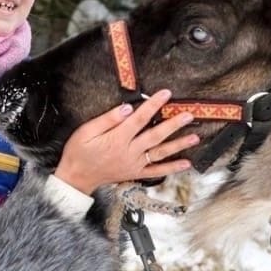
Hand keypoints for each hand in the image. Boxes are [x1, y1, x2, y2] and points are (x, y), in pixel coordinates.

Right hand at [53, 89, 197, 195]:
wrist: (76, 177)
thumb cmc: (79, 152)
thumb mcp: (86, 131)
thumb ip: (108, 119)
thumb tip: (127, 108)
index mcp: (117, 139)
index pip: (140, 119)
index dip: (154, 105)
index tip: (166, 94)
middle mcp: (129, 152)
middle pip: (155, 136)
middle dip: (173, 124)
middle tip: (188, 115)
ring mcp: (134, 164)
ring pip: (160, 153)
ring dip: (179, 145)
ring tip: (195, 137)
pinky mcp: (135, 173)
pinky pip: (157, 172)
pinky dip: (172, 168)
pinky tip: (186, 163)